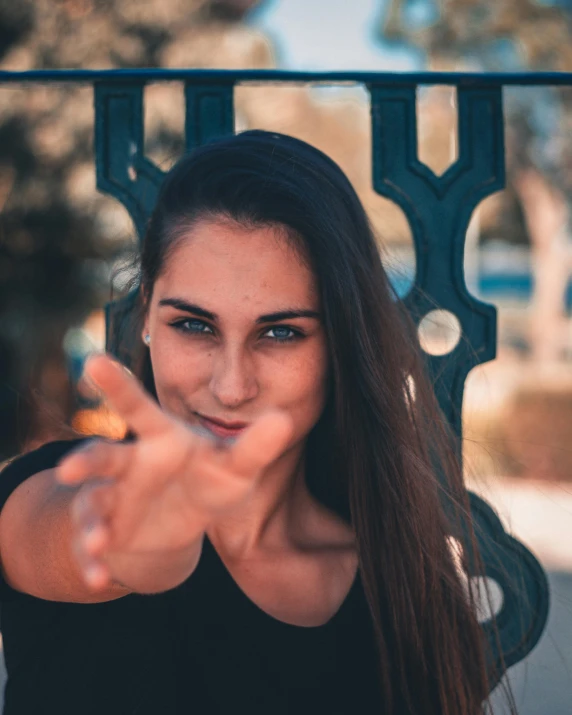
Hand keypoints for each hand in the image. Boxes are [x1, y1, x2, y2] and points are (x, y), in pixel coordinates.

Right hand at [55, 353, 292, 591]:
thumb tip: (285, 419)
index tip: (94, 360)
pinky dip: (93, 562)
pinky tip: (99, 577)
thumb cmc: (211, 478)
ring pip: (92, 504)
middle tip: (68, 470)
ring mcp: (113, 497)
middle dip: (83, 462)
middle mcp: (129, 463)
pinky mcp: (109, 530)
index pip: (137, 407)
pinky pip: (94, 547)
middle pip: (101, 457)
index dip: (117, 384)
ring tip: (99, 540)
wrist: (188, 519)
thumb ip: (257, 446)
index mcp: (159, 438)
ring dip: (91, 522)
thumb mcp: (237, 466)